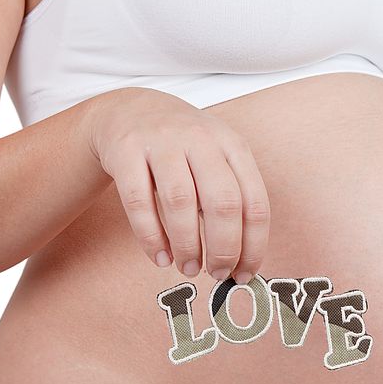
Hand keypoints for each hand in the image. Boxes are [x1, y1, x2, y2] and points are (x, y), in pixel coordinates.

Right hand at [86, 87, 269, 281]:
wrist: (129, 110)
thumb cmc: (184, 148)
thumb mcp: (217, 161)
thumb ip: (232, 202)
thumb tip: (240, 261)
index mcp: (232, 147)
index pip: (255, 203)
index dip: (253, 245)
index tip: (245, 273)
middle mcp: (201, 140)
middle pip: (223, 203)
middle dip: (223, 248)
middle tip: (217, 273)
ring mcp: (162, 143)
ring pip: (180, 202)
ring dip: (187, 245)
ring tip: (188, 268)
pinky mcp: (126, 151)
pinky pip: (139, 201)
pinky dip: (151, 237)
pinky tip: (160, 257)